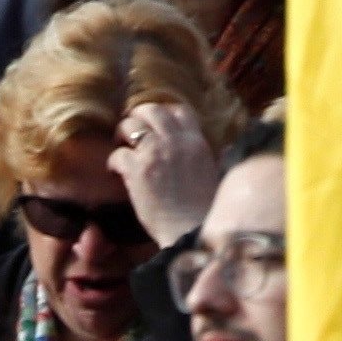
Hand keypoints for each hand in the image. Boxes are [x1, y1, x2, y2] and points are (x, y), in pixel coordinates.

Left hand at [114, 99, 220, 245]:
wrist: (191, 230)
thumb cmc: (205, 209)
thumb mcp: (215, 173)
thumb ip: (215, 157)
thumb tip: (227, 148)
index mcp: (196, 141)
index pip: (180, 110)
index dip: (166, 112)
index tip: (157, 122)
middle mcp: (175, 141)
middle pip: (152, 110)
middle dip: (139, 115)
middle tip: (132, 126)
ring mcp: (155, 153)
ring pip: (131, 126)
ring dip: (123, 132)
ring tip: (120, 142)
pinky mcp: (137, 170)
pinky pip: (118, 154)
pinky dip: (114, 161)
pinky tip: (114, 170)